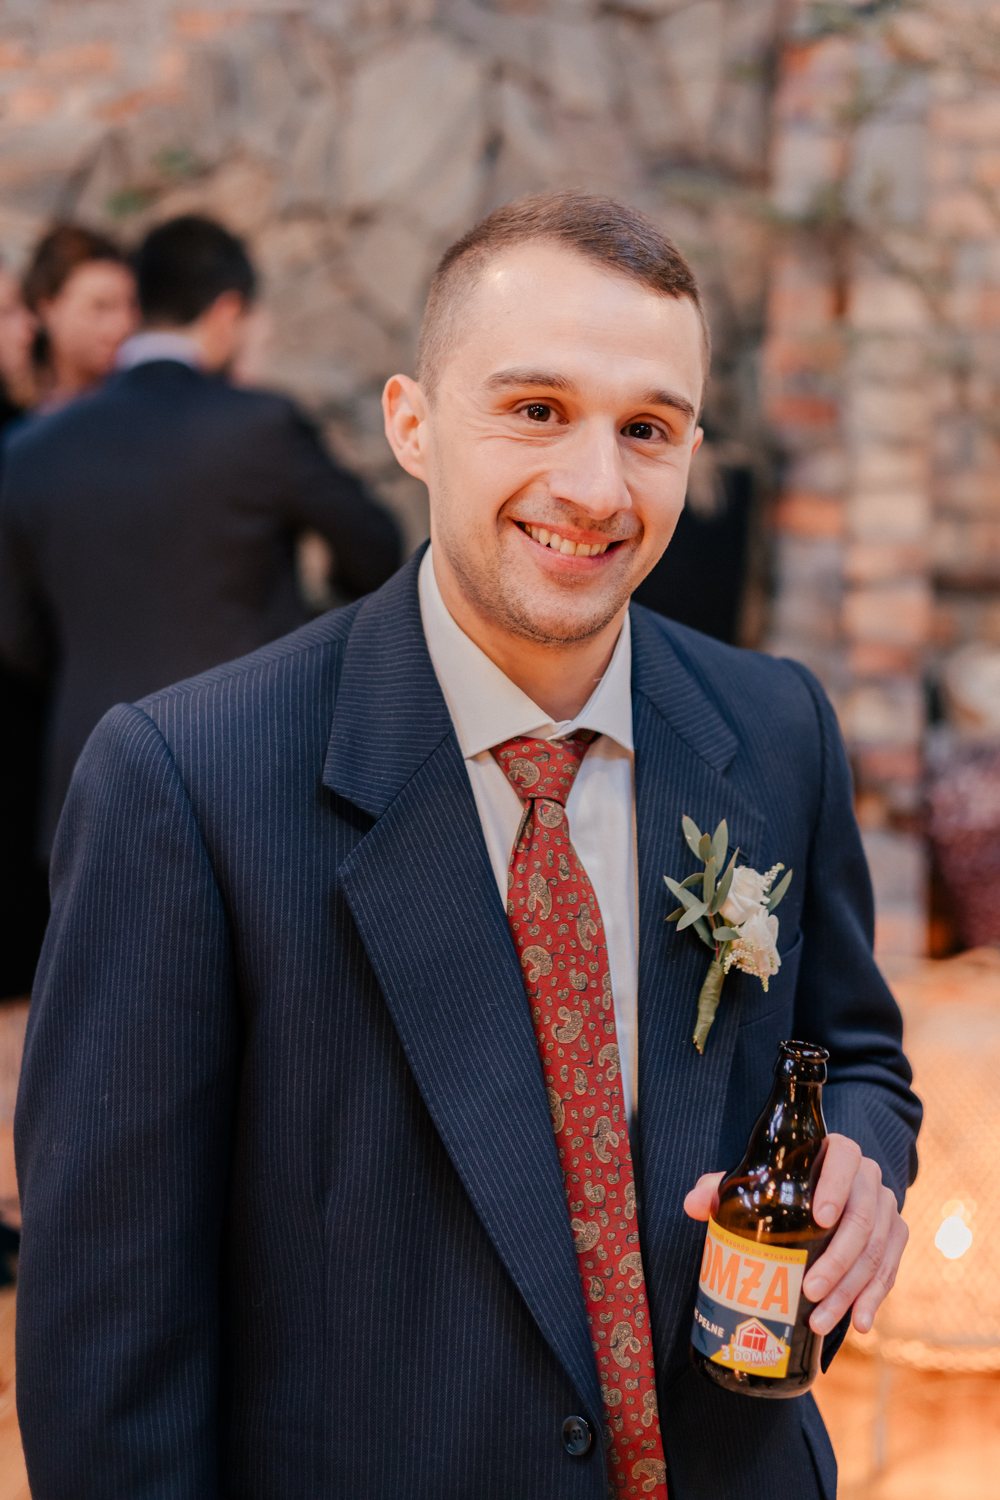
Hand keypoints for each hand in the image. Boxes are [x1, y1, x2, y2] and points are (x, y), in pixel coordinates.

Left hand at [682, 1133, 907, 1335]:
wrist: (825, 1196)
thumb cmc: (782, 1186)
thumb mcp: (755, 1182)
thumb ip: (722, 1188)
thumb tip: (693, 1204)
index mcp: (839, 1152)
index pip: (844, 1161)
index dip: (835, 1187)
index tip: (819, 1217)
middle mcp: (869, 1178)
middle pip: (862, 1219)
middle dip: (837, 1260)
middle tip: (809, 1291)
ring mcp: (886, 1209)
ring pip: (876, 1252)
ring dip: (850, 1290)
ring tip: (819, 1320)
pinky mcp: (896, 1237)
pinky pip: (890, 1271)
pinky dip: (873, 1299)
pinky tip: (857, 1323)